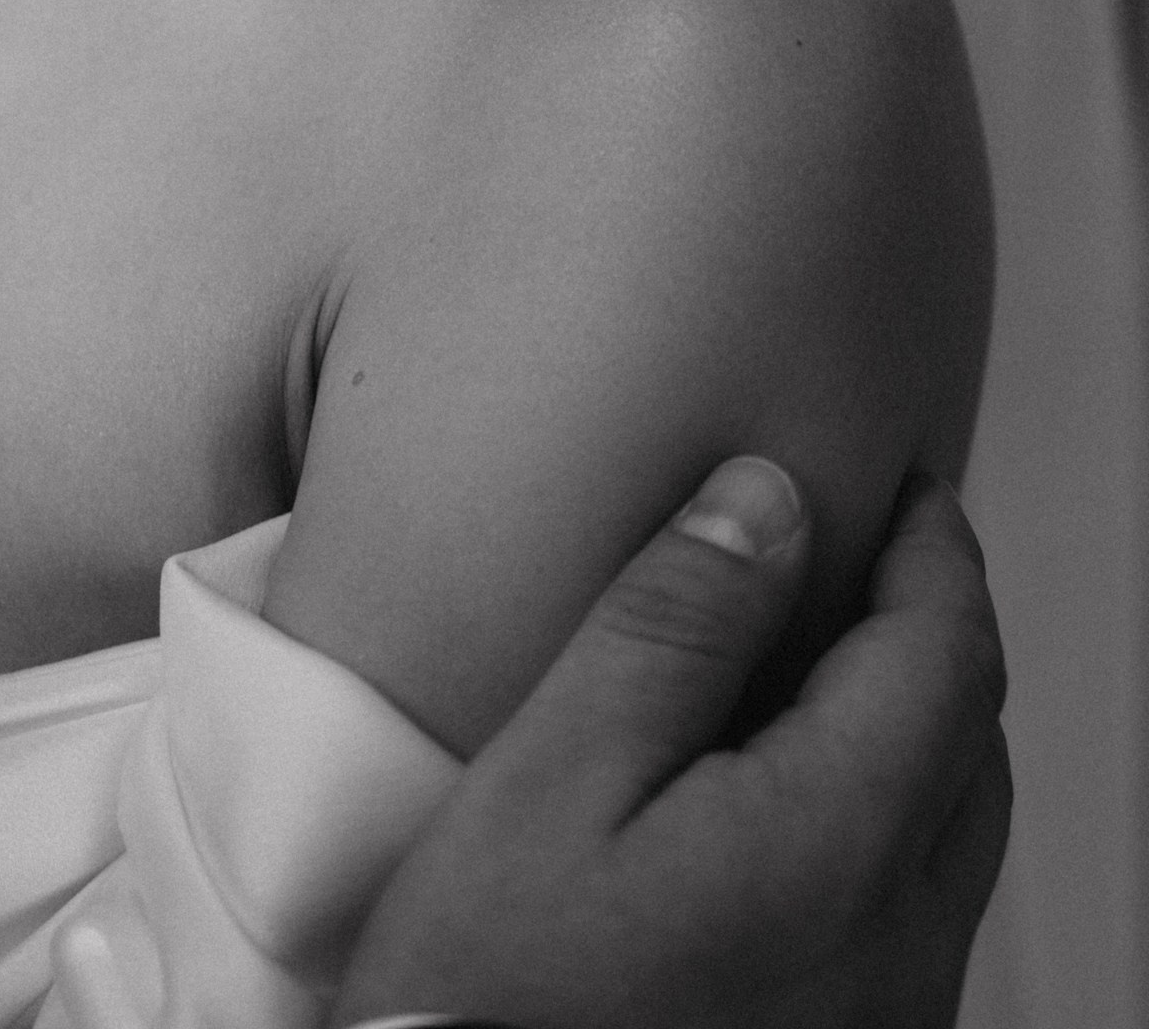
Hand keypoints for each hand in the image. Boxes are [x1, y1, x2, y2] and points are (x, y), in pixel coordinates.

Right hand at [332, 462, 1010, 1028]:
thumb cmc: (487, 1009)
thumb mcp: (549, 779)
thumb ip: (669, 630)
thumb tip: (764, 500)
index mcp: (837, 848)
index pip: (945, 653)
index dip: (932, 546)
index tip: (897, 483)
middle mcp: (896, 947)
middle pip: (971, 741)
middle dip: (929, 628)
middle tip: (858, 552)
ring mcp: (884, 1021)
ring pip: (950, 834)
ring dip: (911, 725)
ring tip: (815, 658)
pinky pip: (909, 914)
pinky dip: (880, 819)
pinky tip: (782, 800)